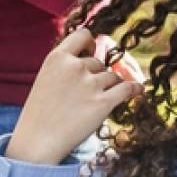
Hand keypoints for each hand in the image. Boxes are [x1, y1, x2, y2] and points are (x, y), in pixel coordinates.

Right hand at [6, 30, 143, 165]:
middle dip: (97, 75)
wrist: (38, 142)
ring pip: (112, 77)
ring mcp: (90, 84)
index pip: (83, 35)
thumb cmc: (39, 115)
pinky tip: (138, 91)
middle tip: (85, 95)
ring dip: (109, 87)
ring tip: (95, 103)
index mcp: (57, 58)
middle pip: (99, 62)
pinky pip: (127, 88)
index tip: (93, 50)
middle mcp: (75, 66)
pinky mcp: (103, 102)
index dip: (91, 42)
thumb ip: (66, 67)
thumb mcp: (46, 79)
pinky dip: (135, 89)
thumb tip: (94, 62)